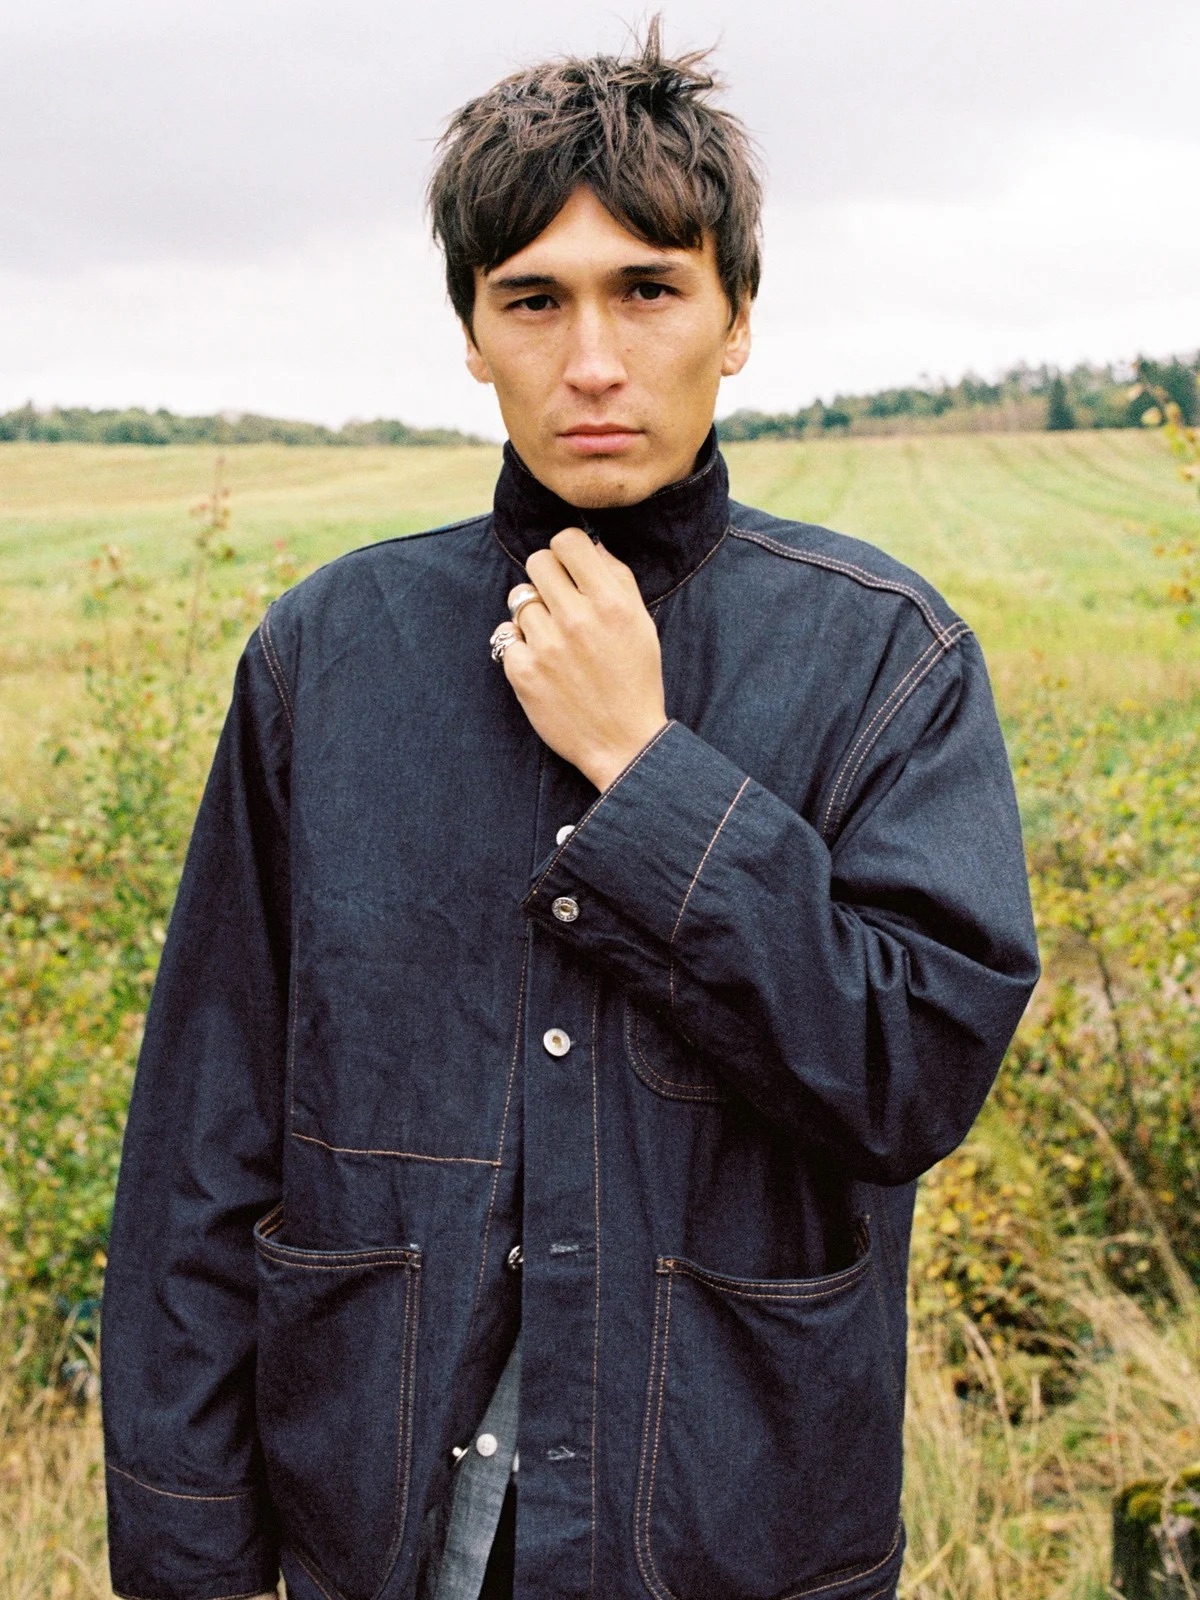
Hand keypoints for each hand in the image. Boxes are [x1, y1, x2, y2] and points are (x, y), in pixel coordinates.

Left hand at [496, 528, 668, 790]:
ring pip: (520, 599)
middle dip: (547, 576)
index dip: (567, 550)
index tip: (571, 566)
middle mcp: (577, 618)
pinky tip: (543, 663)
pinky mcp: (522, 672)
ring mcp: (546, 646)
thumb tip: (591, 546)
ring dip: (534, 613)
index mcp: (611, 602)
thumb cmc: (635, 681)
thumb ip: (618, 578)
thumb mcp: (641, 624)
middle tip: (559, 599)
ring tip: (554, 638)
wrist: (622, 743)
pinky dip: (521, 646)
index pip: (568, 541)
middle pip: (537, 562)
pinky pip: (507, 635)